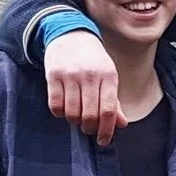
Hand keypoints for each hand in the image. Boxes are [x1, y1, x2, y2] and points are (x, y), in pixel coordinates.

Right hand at [45, 29, 122, 143]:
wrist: (71, 34)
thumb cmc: (94, 61)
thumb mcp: (108, 76)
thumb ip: (114, 102)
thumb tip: (122, 124)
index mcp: (109, 76)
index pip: (109, 111)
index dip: (106, 130)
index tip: (103, 140)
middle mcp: (91, 76)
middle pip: (90, 115)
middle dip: (89, 128)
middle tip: (88, 128)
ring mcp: (71, 75)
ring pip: (72, 113)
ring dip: (74, 121)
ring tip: (77, 115)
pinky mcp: (53, 75)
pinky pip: (55, 105)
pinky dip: (60, 113)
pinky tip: (64, 108)